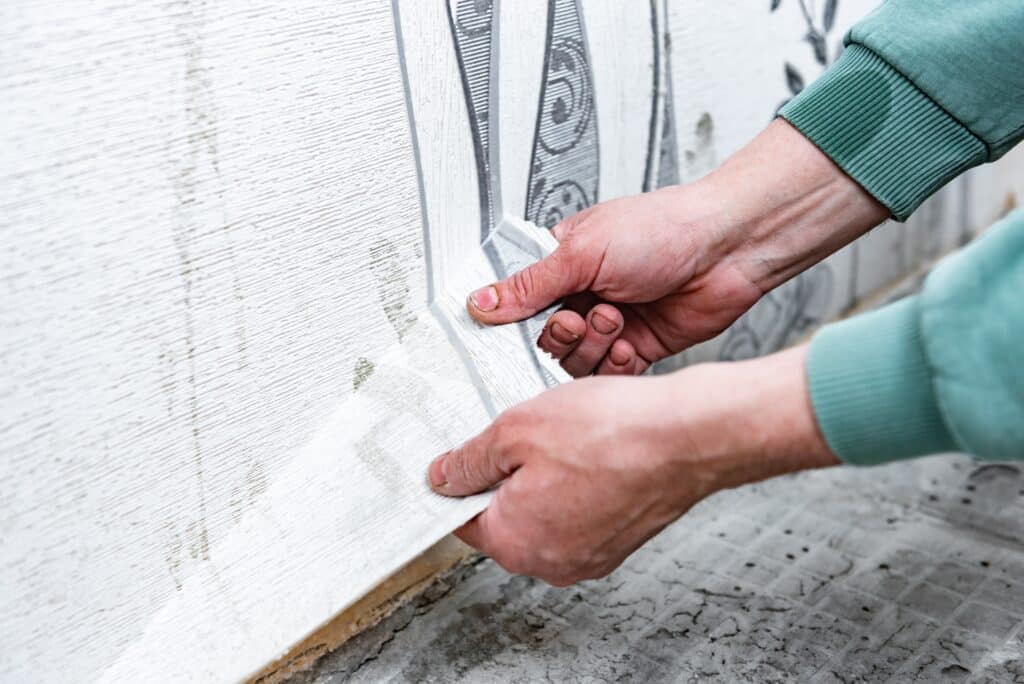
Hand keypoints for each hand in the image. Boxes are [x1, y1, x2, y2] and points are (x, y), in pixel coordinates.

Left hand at [428, 345, 838, 585]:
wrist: (690, 436)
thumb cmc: (611, 432)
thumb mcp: (516, 430)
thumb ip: (470, 460)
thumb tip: (442, 478)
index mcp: (516, 543)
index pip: (463, 519)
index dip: (461, 479)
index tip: (467, 453)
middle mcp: (551, 563)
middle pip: (504, 519)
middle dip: (506, 477)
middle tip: (523, 435)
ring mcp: (589, 556)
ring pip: (544, 514)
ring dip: (544, 479)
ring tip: (564, 438)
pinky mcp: (618, 542)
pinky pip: (579, 514)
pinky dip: (577, 485)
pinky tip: (590, 450)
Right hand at [467, 120, 886, 375]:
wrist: (726, 248)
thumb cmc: (662, 229)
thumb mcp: (581, 252)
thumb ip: (528, 285)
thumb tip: (480, 301)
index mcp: (562, 264)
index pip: (519, 304)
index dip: (518, 323)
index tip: (521, 328)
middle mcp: (583, 295)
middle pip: (546, 341)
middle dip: (563, 335)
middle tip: (581, 319)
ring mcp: (611, 324)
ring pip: (576, 361)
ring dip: (594, 346)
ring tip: (616, 320)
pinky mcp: (638, 348)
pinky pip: (610, 375)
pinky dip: (617, 365)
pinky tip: (631, 343)